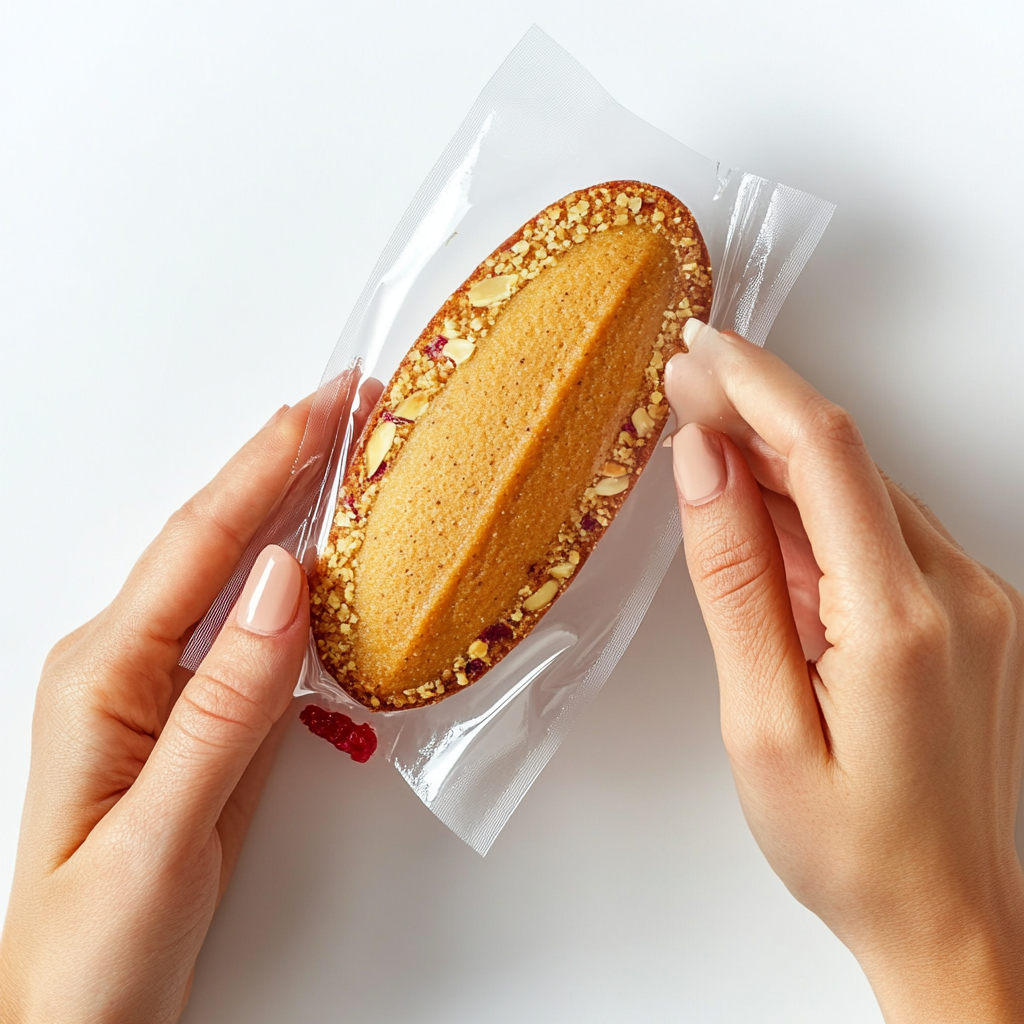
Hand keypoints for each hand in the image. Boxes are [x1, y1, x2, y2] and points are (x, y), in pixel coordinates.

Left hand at [0, 402, 313, 1023]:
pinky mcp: (201, 714)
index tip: (327, 404)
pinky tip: (330, 557)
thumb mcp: (161, 833)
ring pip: (239, 575)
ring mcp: (165, 686)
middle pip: (217, 538)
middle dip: (284, 462)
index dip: (268, 465)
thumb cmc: (94, 948)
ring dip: (295, 508)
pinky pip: (257, 629)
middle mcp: (129, 662)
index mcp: (105, 674)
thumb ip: (223, 707)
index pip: (202, 544)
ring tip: (349, 457)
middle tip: (350, 401)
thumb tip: (279, 585)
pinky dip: (301, 581)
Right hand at [665, 322, 1023, 1022]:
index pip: (825, 450)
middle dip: (757, 414)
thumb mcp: (761, 720)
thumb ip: (734, 582)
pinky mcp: (970, 610)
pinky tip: (768, 517)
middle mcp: (957, 590)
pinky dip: (818, 509)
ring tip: (709, 453)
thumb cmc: (847, 843)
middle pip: (845, 459)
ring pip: (863, 489)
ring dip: (782, 461)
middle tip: (682, 393)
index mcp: (901, 618)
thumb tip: (705, 466)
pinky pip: (883, 529)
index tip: (698, 353)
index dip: (756, 384)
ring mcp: (974, 597)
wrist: (946, 915)